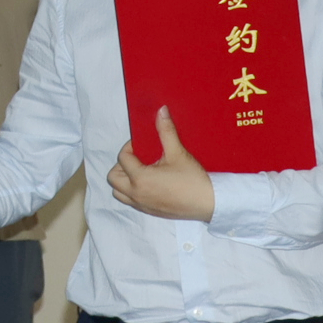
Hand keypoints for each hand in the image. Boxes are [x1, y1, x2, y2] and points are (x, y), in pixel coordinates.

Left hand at [107, 107, 213, 221]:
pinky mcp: (149, 211)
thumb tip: (161, 110)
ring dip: (124, 180)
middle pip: (113, 178)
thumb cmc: (192, 179)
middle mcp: (136, 194)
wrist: (209, 203)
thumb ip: (166, 131)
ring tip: (140, 171)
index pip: (122, 159)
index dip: (130, 147)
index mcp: (140, 179)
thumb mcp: (178, 152)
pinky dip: (132, 191)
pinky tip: (149, 183)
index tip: (142, 144)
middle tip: (138, 158)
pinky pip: (130, 201)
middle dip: (122, 165)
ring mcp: (142, 205)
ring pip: (119, 192)